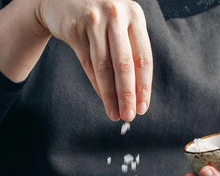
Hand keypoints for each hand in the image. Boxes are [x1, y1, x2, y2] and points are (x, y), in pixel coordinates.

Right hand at [37, 0, 152, 121]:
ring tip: (115, 114)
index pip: (144, 58)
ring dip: (110, 95)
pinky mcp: (75, 28)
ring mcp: (94, 20)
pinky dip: (97, 85)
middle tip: (129, 116)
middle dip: (127, 95)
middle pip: (124, 64)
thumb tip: (136, 94)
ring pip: (104, 66)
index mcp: (135, 15)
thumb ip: (129, 51)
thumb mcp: (120, 25)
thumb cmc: (99, 17)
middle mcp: (116, 15)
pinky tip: (104, 100)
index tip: (143, 107)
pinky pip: (88, 63)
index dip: (144, 86)